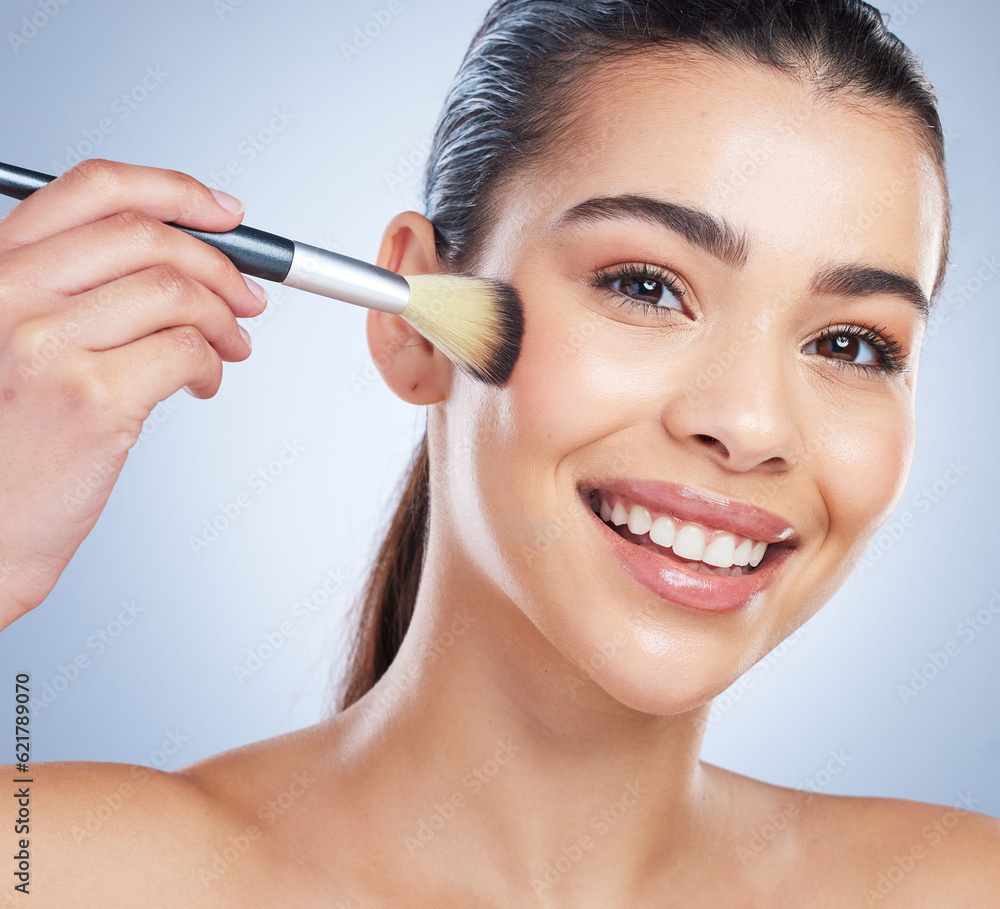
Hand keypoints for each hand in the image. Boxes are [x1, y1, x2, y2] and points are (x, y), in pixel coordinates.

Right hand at [0, 159, 266, 628]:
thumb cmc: (7, 438)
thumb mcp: (19, 335)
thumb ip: (80, 285)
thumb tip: (183, 257)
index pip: (96, 187)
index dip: (177, 192)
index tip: (224, 213)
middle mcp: (9, 292)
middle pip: (149, 237)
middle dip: (220, 265)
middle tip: (246, 297)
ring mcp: (46, 343)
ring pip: (177, 294)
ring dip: (224, 321)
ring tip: (229, 347)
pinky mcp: (91, 398)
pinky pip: (187, 352)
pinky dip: (213, 365)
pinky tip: (202, 383)